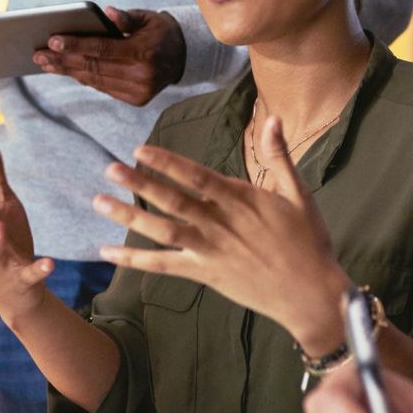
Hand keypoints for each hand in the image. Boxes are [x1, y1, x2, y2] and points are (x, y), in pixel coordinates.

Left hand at [33, 7, 184, 105]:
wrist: (184, 55)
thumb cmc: (159, 30)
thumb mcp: (147, 17)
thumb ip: (126, 17)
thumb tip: (106, 13)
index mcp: (145, 52)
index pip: (102, 49)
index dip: (75, 45)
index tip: (51, 41)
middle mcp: (143, 76)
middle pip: (94, 67)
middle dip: (63, 61)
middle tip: (38, 54)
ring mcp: (140, 91)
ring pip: (95, 80)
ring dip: (68, 71)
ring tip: (46, 63)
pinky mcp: (137, 100)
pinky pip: (103, 87)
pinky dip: (84, 78)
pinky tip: (67, 70)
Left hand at [93, 117, 352, 353]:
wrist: (312, 294)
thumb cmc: (309, 242)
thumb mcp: (300, 195)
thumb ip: (279, 157)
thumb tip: (273, 118)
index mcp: (241, 200)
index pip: (196, 176)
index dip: (167, 163)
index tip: (140, 150)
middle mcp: (220, 224)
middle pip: (173, 200)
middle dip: (140, 183)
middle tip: (110, 168)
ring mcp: (211, 250)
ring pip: (163, 230)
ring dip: (130, 216)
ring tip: (100, 202)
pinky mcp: (206, 274)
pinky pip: (164, 266)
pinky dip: (135, 259)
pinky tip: (109, 252)